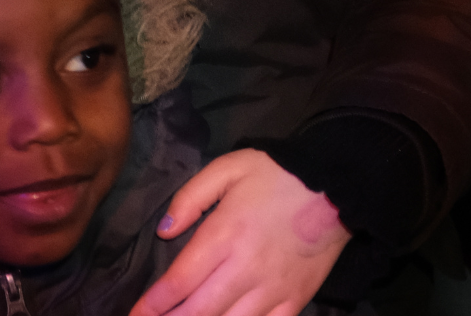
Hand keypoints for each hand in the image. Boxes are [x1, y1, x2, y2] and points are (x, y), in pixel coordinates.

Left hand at [129, 150, 350, 315]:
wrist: (334, 186)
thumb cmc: (275, 174)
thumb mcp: (227, 168)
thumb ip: (191, 198)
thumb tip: (164, 231)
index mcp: (224, 235)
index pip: (180, 280)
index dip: (154, 304)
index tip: (136, 314)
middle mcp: (245, 269)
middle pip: (199, 310)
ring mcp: (272, 290)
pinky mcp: (295, 300)